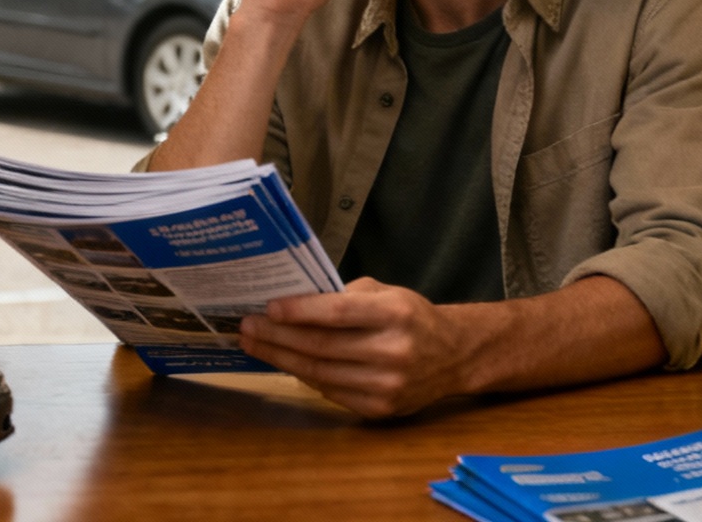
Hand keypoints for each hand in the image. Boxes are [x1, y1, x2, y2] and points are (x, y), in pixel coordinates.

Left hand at [239, 277, 475, 417]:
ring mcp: (387, 385)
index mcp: (396, 313)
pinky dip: (304, 376)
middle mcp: (393, 351)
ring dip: (281, 359)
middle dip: (277, 337)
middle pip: (321, 346)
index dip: (299, 311)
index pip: (338, 313)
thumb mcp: (387, 293)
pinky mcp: (380, 408)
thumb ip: (345, 296)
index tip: (268, 308)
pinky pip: (330, 392)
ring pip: (320, 373)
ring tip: (256, 345)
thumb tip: (293, 302)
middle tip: (248, 327)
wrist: (453, 356)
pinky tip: (286, 363)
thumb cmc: (411, 317)